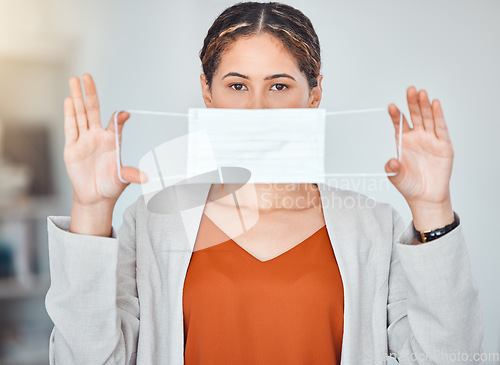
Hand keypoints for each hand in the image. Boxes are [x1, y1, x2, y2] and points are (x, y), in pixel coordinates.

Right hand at [64, 73, 147, 207]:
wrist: (95, 197)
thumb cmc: (111, 185)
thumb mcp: (123, 178)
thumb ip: (132, 175)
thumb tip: (146, 178)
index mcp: (111, 141)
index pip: (115, 124)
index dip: (119, 118)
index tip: (123, 114)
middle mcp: (97, 137)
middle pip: (92, 110)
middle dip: (89, 93)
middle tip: (87, 76)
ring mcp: (83, 141)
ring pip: (79, 115)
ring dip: (76, 98)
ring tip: (74, 81)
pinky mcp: (72, 148)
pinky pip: (70, 128)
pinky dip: (69, 115)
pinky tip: (69, 101)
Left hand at [385, 86, 453, 206]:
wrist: (426, 196)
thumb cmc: (410, 184)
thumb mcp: (396, 177)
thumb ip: (392, 169)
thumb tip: (391, 162)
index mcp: (403, 141)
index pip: (399, 123)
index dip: (396, 115)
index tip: (391, 106)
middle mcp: (417, 137)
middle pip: (415, 116)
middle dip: (412, 103)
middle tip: (410, 90)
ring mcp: (430, 139)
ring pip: (428, 118)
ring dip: (425, 105)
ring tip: (422, 93)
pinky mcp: (444, 145)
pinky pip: (441, 128)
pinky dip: (438, 116)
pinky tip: (435, 104)